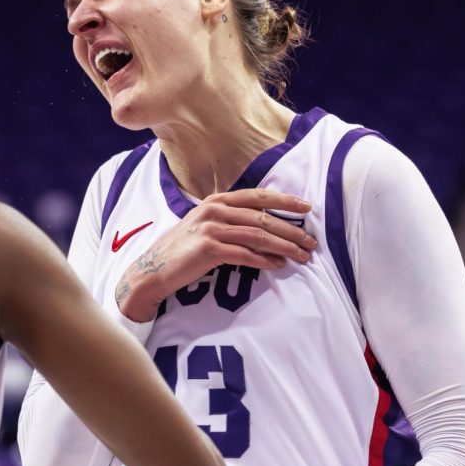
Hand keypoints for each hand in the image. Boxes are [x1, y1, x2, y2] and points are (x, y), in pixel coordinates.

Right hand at [117, 189, 315, 321]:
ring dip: (284, 246)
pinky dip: (265, 260)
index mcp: (216, 200)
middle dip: (291, 229)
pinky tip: (278, 265)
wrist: (153, 269)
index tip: (306, 207)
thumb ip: (229, 220)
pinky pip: (245, 254)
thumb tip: (264, 225)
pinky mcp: (208, 249)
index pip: (257, 196)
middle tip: (311, 241)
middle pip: (263, 218)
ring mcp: (211, 228)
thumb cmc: (182, 250)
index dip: (284, 200)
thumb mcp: (204, 225)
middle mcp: (214, 210)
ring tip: (301, 255)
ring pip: (259, 235)